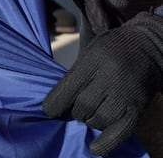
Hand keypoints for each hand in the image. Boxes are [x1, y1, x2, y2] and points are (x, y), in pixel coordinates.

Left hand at [43, 10, 162, 155]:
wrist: (147, 48)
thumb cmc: (111, 49)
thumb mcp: (90, 52)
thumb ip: (76, 74)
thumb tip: (57, 103)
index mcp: (95, 59)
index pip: (69, 87)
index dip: (56, 103)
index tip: (48, 111)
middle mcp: (112, 77)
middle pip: (84, 105)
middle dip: (75, 111)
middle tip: (76, 108)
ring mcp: (128, 94)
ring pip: (101, 120)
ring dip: (90, 122)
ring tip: (90, 115)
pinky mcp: (139, 108)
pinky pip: (122, 131)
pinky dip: (107, 142)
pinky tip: (95, 148)